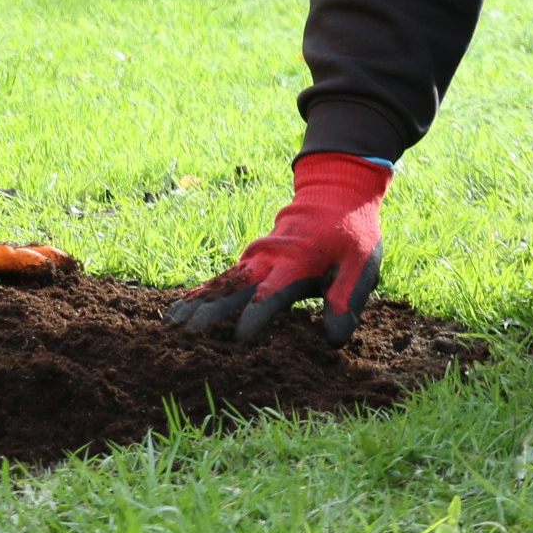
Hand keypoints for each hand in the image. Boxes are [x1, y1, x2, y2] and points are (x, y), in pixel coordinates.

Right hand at [164, 152, 388, 346]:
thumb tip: (333, 341)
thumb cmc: (351, 232)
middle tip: (187, 334)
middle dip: (211, 311)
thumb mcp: (360, 265)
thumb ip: (345, 300)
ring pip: (222, 281)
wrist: (336, 192)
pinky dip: (201, 292)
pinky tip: (182, 306)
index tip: (239, 339)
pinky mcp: (252, 257)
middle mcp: (269, 258)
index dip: (256, 316)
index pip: (272, 293)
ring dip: (198, 301)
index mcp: (296, 262)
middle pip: (235, 287)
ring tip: (172, 323)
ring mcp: (256, 255)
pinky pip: (222, 276)